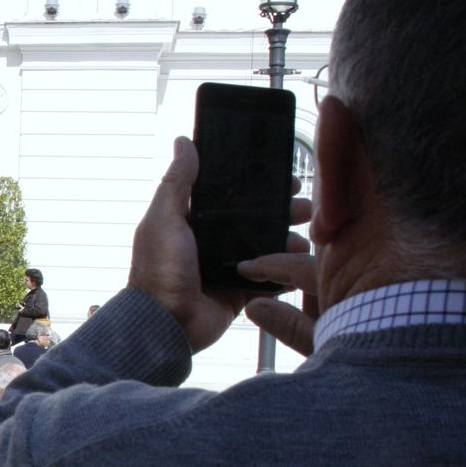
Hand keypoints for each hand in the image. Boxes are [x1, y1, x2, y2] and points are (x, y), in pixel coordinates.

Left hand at [127, 137, 311, 352]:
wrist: (165, 325)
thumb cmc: (158, 271)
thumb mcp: (165, 219)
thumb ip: (177, 182)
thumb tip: (183, 141)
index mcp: (193, 221)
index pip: (230, 195)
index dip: (256, 184)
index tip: (282, 172)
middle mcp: (211, 241)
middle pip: (254, 218)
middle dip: (282, 209)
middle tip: (304, 204)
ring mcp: (227, 266)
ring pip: (267, 245)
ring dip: (289, 237)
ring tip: (307, 234)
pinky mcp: (240, 290)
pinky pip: (270, 276)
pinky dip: (286, 269)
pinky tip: (303, 259)